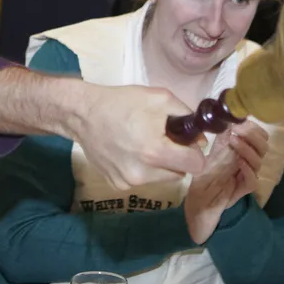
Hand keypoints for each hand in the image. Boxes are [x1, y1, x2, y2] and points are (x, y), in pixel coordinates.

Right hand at [73, 82, 211, 189]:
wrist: (83, 114)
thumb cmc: (121, 103)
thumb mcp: (159, 98)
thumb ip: (186, 116)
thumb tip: (200, 140)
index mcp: (155, 152)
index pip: (195, 165)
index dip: (195, 152)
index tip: (187, 143)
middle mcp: (143, 173)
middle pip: (179, 173)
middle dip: (176, 158)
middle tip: (161, 139)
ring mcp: (129, 182)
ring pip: (162, 178)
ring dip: (160, 164)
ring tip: (143, 144)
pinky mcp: (117, 185)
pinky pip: (143, 180)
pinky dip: (142, 168)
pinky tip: (128, 152)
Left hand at [182, 121, 266, 243]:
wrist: (200, 196)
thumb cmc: (208, 173)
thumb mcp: (215, 149)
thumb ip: (224, 135)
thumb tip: (229, 116)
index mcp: (245, 151)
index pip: (261, 137)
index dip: (254, 128)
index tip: (241, 121)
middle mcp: (250, 162)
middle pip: (263, 147)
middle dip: (252, 135)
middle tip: (238, 129)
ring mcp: (248, 175)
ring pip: (259, 161)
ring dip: (247, 148)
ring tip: (233, 141)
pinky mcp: (245, 189)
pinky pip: (253, 179)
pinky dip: (248, 169)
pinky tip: (238, 161)